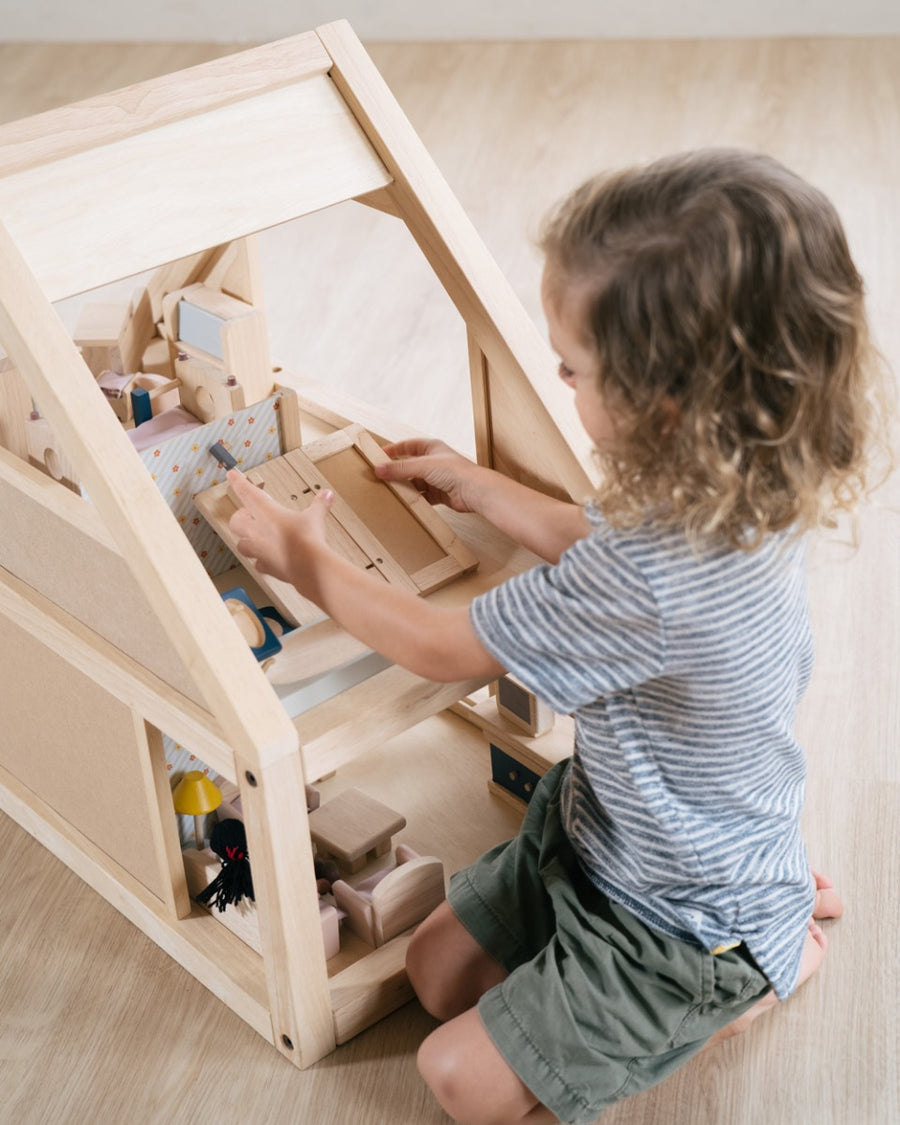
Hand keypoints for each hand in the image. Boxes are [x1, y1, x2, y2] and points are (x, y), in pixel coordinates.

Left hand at [227, 469, 332, 585]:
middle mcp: (257, 531)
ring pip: (241, 544)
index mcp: (265, 512)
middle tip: (250, 514)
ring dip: (246, 539)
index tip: (231, 475)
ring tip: (255, 537)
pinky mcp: (266, 566)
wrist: (308, 567)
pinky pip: (257, 563)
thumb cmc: (306, 540)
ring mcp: (259, 550)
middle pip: (236, 521)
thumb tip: (326, 495)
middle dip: (241, 517)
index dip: (238, 482)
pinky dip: (261, 560)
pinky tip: (268, 558)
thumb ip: (319, 504)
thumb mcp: (315, 516)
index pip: (246, 492)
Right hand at [374, 438, 480, 512]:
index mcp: (431, 447)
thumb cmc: (455, 471)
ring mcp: (436, 478)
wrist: (475, 491)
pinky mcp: (439, 494)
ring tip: (389, 492)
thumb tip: (379, 469)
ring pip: (414, 482)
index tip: (377, 456)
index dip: (393, 450)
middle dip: (396, 472)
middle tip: (379, 477)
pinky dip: (413, 499)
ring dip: (404, 487)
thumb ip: (400, 468)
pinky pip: (421, 496)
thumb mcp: (423, 466)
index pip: (407, 446)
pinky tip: (404, 503)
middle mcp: (434, 462)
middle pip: (409, 466)